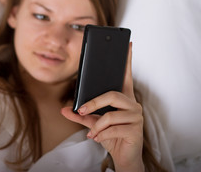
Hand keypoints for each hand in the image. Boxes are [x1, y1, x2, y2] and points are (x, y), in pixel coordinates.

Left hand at [61, 43, 144, 171]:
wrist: (123, 156)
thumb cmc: (110, 135)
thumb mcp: (93, 123)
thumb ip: (80, 115)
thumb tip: (63, 109)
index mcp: (123, 97)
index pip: (126, 76)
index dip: (127, 60)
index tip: (128, 44)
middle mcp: (132, 104)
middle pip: (112, 95)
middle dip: (94, 102)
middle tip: (81, 110)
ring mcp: (136, 116)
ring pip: (111, 114)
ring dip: (97, 125)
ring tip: (91, 132)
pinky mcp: (136, 130)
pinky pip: (113, 129)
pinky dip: (101, 135)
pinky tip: (98, 138)